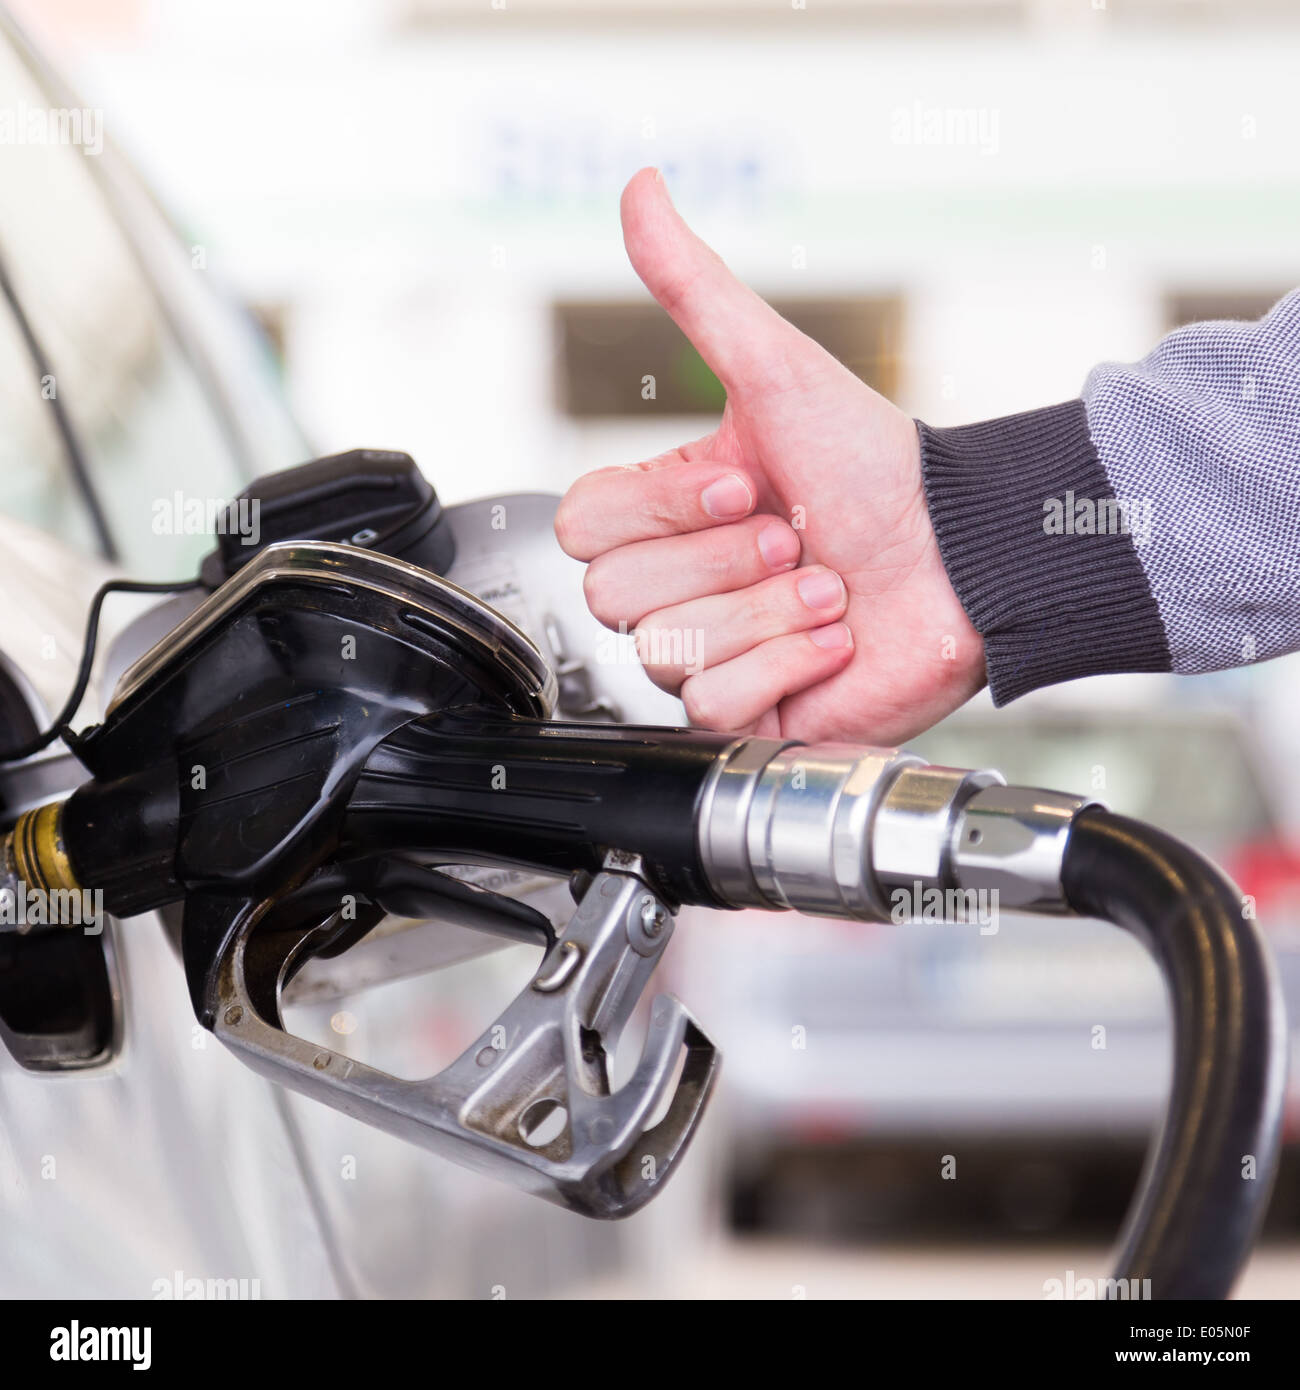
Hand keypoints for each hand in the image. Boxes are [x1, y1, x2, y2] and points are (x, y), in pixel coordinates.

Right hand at [555, 168, 985, 742]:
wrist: (965, 556)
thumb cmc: (876, 468)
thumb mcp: (777, 371)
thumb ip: (696, 289)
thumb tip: (641, 189)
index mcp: (668, 514)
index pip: (581, 528)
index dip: (661, 511)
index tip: (744, 482)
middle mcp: (679, 587)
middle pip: (614, 597)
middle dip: (722, 562)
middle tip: (794, 536)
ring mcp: (710, 654)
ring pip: (667, 653)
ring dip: (767, 612)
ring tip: (827, 587)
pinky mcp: (748, 714)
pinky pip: (715, 704)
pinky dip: (787, 667)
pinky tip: (832, 640)